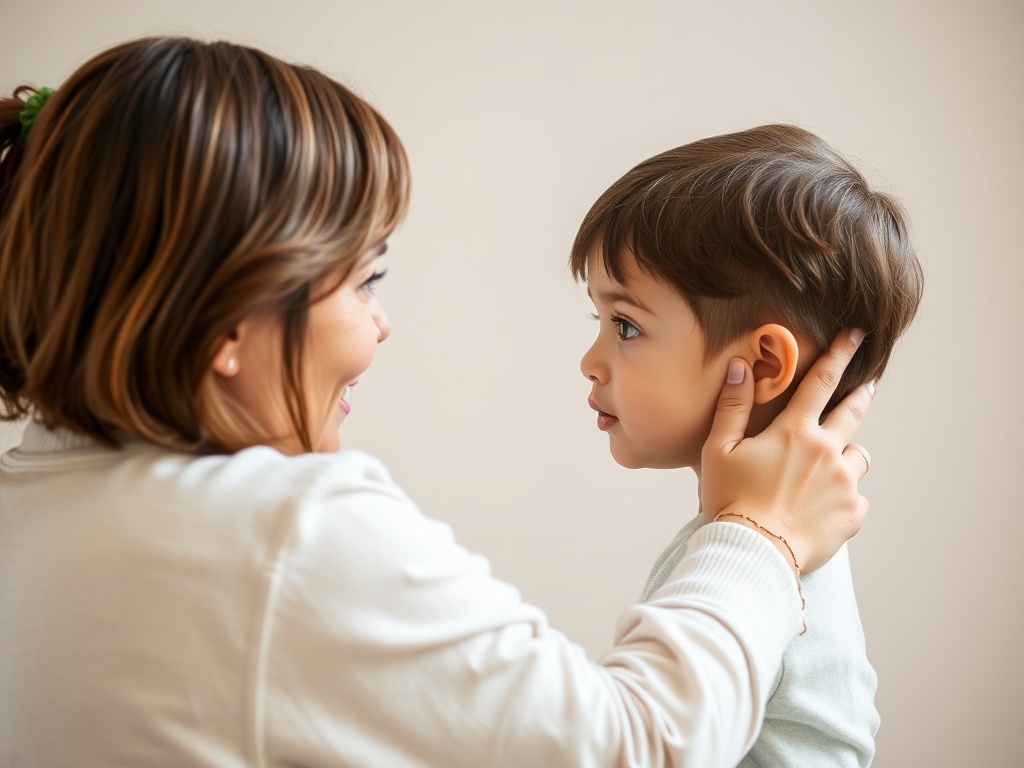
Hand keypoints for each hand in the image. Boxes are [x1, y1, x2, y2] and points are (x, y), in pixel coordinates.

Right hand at [699, 330, 873, 572]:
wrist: (752, 552)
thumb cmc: (729, 499)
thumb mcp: (719, 449)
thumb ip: (732, 406)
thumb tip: (743, 366)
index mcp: (795, 432)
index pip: (821, 382)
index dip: (840, 354)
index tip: (856, 335)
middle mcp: (828, 452)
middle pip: (853, 412)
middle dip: (861, 394)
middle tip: (869, 384)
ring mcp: (845, 485)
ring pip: (859, 458)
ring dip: (847, 456)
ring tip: (828, 470)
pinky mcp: (852, 515)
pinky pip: (857, 498)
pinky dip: (843, 498)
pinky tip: (822, 508)